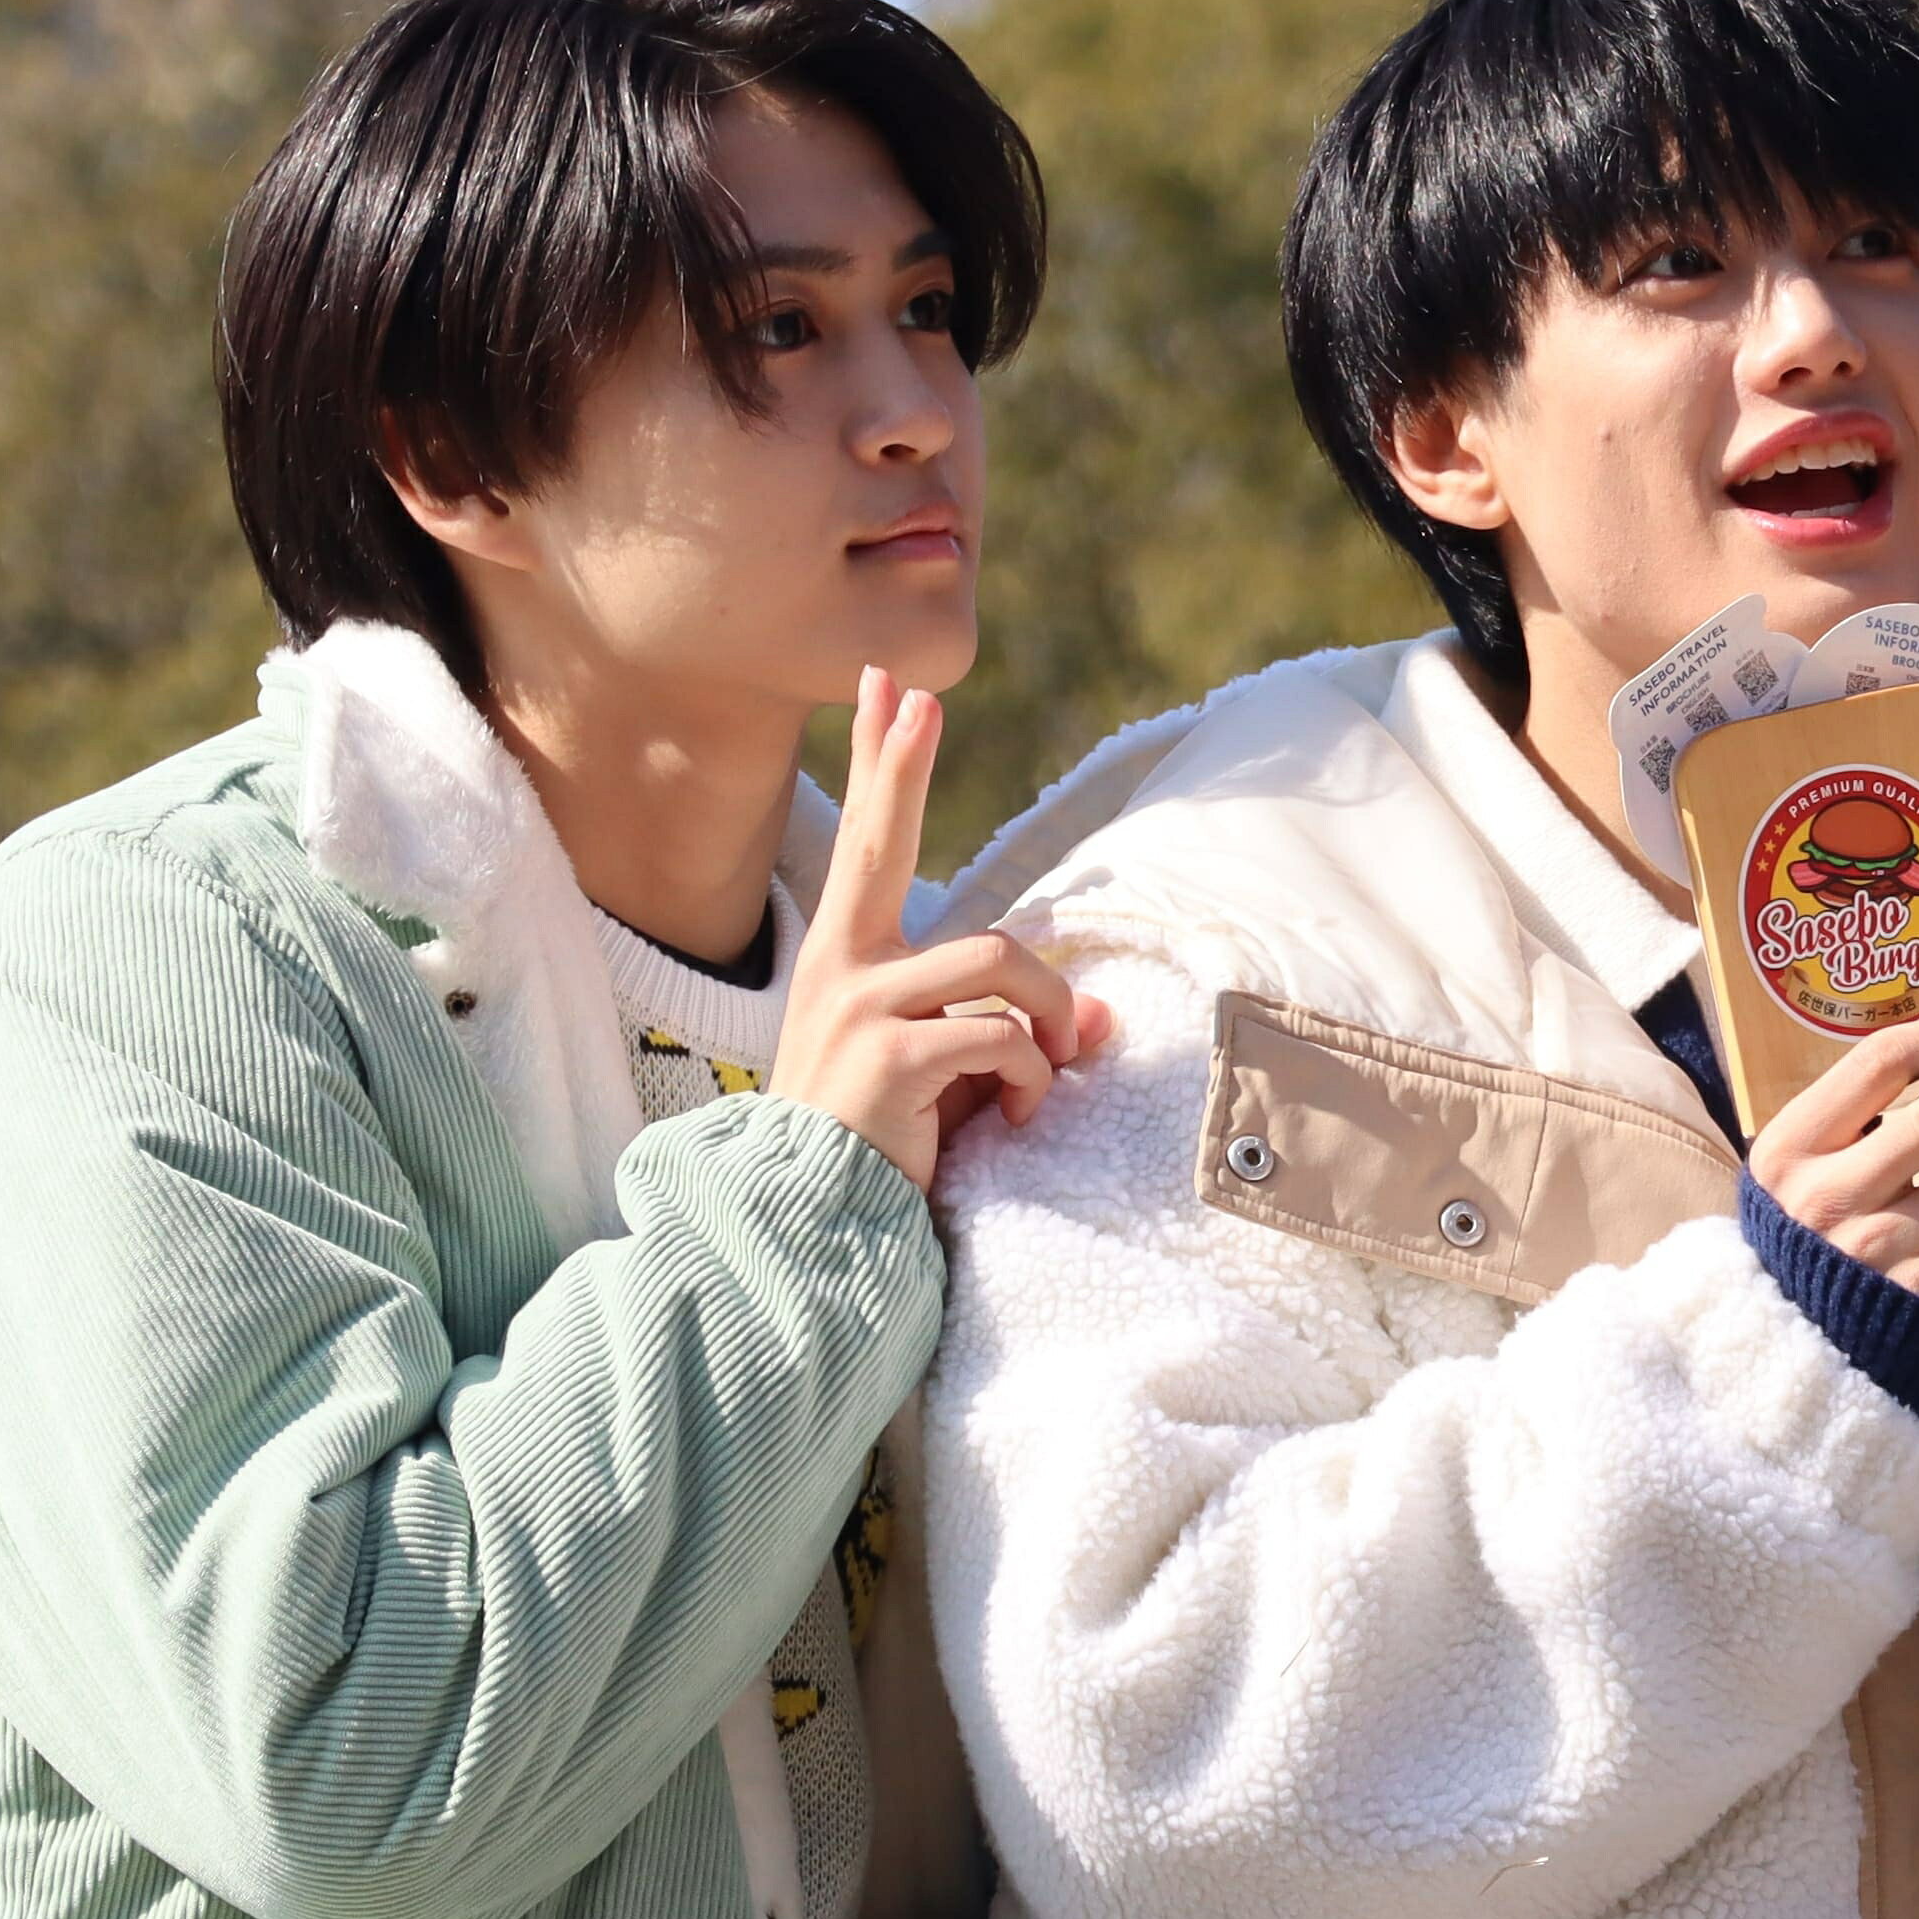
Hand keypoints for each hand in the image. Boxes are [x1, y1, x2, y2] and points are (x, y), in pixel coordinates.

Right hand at [774, 669, 1113, 1189]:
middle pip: (883, 842)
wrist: (814, 1227)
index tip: (891, 691)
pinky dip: (1033, 1076)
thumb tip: (1104, 1022)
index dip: (883, 767)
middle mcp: (843, 968)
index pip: (868, 844)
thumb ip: (1009, 1032)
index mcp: (847, 960)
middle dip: (903, 767)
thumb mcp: (951, 1076)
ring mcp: (861, 1007)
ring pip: (997, 959)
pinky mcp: (890, 1057)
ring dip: (1049, 1013)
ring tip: (1057, 1060)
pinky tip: (1020, 1116)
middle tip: (919, 698)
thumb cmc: (882, 1149)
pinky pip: (1000, 1036)